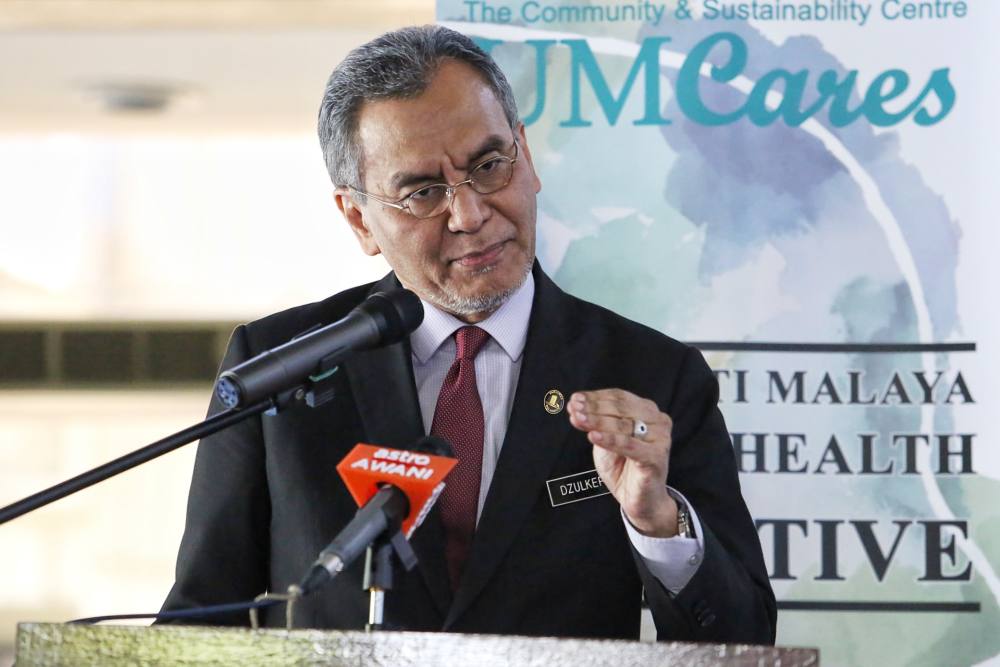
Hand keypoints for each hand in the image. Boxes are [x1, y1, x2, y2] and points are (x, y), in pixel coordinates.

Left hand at [567, 389, 677, 536]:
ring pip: (623, 425)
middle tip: (574, 409)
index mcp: (647, 411)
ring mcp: (660, 439)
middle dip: (593, 408)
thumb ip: (595, 423)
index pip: (619, 397)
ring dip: (597, 421)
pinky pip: (629, 445)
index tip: (574, 399)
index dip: (595, 397)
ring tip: (578, 419)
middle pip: (621, 409)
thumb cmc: (622, 467)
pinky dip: (609, 439)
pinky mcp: (657, 457)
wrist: (639, 500)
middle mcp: (658, 421)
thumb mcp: (604, 439)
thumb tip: (575, 404)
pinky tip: (593, 436)